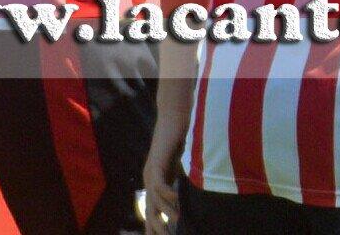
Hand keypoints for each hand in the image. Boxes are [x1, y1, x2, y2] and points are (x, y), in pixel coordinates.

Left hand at [143, 116, 185, 234]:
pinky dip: (167, 196)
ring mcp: (151, 172)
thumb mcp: (181, 162)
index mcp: (155, 181)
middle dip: (155, 227)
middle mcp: (150, 179)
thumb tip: (189, 192)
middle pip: (149, 210)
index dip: (156, 224)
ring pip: (154, 201)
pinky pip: (159, 185)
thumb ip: (181, 176)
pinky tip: (176, 203)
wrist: (174, 116)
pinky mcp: (156, 163)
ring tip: (175, 225)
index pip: (153, 208)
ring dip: (165, 214)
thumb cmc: (179, 138)